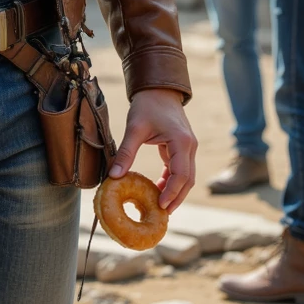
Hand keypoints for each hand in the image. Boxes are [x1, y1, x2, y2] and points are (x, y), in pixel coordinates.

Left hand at [110, 88, 196, 212]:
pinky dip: (172, 181)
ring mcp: (188, 147)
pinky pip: (180, 169)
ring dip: (175, 192)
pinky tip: (158, 190)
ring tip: (161, 207)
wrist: (158, 89)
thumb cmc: (147, 106)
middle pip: (188, 180)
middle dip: (176, 198)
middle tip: (162, 214)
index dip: (171, 192)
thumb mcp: (134, 128)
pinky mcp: (183, 147)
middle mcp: (190, 146)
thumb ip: (126, 153)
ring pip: (187, 176)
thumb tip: (113, 176)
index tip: (160, 206)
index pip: (181, 175)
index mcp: (181, 142)